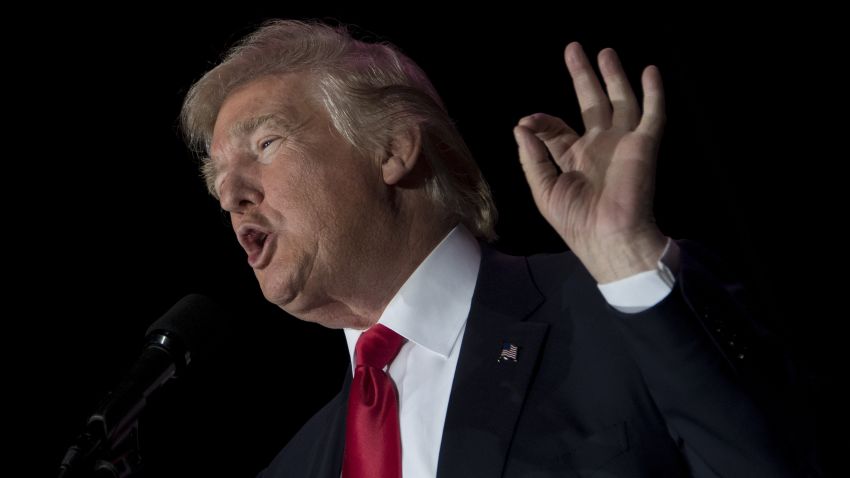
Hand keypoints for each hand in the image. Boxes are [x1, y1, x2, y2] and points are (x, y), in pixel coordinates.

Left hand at [514, 42, 668, 282]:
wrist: (609, 237)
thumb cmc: (575, 221)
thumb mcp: (544, 189)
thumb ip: (532, 157)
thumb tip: (520, 127)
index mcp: (574, 158)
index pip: (557, 129)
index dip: (541, 122)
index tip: (528, 122)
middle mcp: (599, 146)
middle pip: (591, 103)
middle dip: (582, 76)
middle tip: (574, 49)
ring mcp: (622, 143)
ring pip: (620, 101)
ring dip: (614, 77)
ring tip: (605, 52)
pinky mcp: (643, 146)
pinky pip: (652, 115)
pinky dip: (653, 93)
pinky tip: (650, 71)